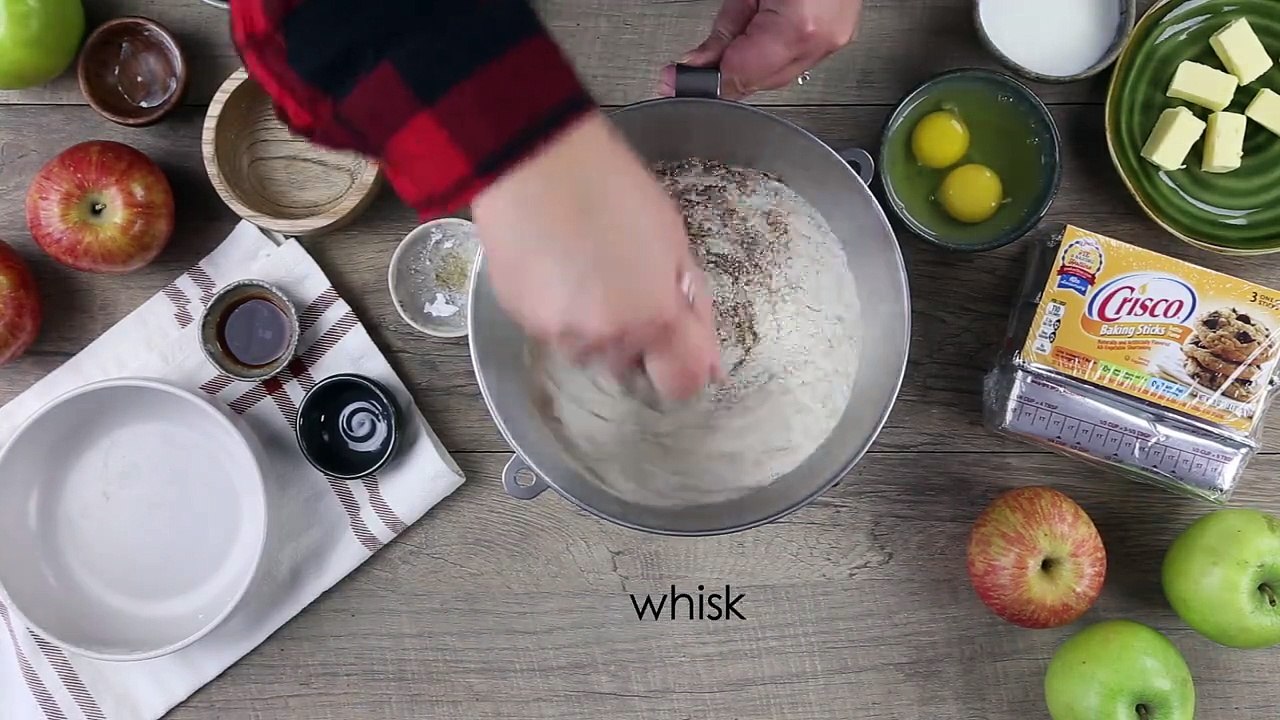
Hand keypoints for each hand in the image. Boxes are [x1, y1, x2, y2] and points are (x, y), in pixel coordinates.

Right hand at [472, 111, 723, 402]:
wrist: (532, 161)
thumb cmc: (614, 188)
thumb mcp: (675, 240)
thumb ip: (695, 306)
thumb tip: (711, 361)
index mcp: (655, 319)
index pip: (682, 385)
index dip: (687, 366)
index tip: (682, 341)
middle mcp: (607, 341)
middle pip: (633, 370)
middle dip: (638, 340)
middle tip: (629, 286)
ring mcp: (559, 335)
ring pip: (591, 353)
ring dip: (597, 328)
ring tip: (588, 272)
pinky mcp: (521, 321)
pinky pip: (554, 332)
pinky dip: (562, 312)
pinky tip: (559, 267)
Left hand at [659, 0, 862, 99]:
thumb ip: (722, 32)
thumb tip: (695, 66)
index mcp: (798, 27)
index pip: (742, 76)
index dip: (708, 82)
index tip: (678, 81)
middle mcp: (820, 41)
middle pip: (758, 82)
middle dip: (726, 72)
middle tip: (697, 62)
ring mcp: (832, 42)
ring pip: (775, 76)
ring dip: (750, 62)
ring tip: (743, 22)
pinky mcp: (836, 38)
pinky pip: (794, 62)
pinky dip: (771, 54)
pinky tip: (761, 32)